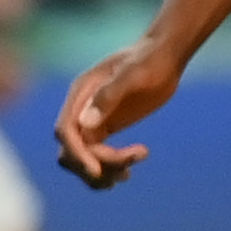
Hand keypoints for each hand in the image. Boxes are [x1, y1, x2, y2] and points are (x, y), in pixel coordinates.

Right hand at [55, 38, 182, 189]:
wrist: (164, 55)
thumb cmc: (151, 60)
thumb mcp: (133, 74)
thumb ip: (108, 96)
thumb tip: (85, 123)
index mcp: (82, 94)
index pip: (66, 131)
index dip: (77, 154)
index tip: (97, 171)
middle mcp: (81, 109)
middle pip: (70, 150)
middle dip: (93, 165)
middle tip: (125, 172)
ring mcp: (92, 119)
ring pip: (82, 157)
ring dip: (101, 172)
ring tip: (128, 175)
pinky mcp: (105, 127)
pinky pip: (97, 155)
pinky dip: (109, 168)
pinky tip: (129, 171)